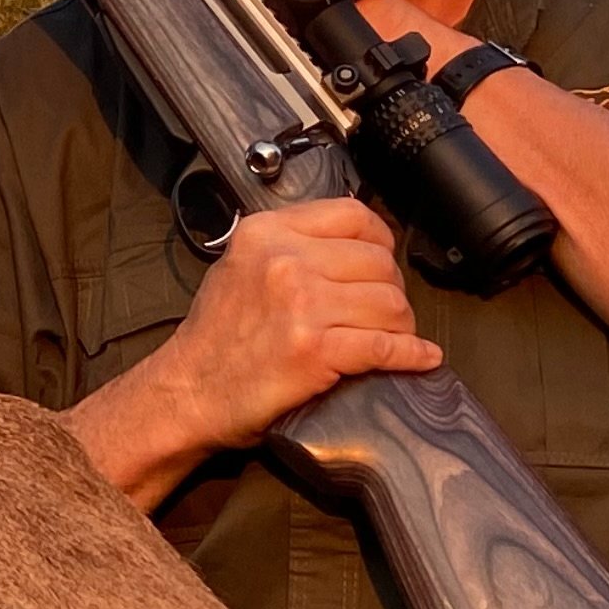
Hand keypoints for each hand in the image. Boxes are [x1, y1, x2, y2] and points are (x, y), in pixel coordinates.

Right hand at [67, 201, 439, 507]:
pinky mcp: (316, 351)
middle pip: (379, 263)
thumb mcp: (240, 266)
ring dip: (401, 326)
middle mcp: (285, 262)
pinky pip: (386, 346)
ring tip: (391, 338)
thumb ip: (289, 247)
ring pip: (391, 303)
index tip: (381, 265)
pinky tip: (420, 358)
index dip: (380, 241)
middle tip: (382, 314)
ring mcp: (302, 306)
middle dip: (391, 290)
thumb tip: (353, 247)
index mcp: (267, 233)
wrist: (188, 392)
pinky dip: (411, 354)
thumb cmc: (215, 337)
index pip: (353, 216)